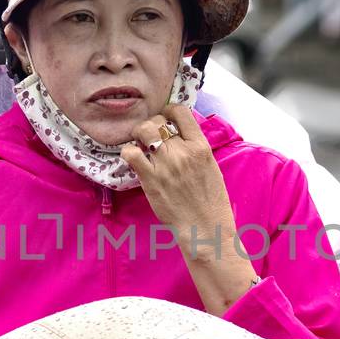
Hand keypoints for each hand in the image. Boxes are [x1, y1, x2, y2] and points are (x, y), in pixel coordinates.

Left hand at [119, 104, 257, 314]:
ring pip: (143, 132)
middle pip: (158, 122)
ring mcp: (166, 165)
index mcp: (201, 147)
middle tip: (150, 137)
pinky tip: (133, 159)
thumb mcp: (211, 168)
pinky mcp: (151, 179)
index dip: (168, 111)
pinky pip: (131, 153)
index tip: (164, 118)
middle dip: (151, 126)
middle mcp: (183, 152)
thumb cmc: (211, 202)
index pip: (180, 112)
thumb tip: (179, 136)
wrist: (205, 227)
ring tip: (140, 145)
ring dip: (138, 135)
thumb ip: (196, 149)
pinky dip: (128, 152)